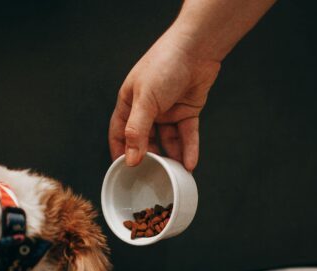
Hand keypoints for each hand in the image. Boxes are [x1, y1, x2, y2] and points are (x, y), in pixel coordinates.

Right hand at [109, 30, 220, 171]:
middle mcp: (148, 109)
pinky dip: (188, 149)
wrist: (196, 48)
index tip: (124, 171)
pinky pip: (186, 135)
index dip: (120, 152)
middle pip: (145, 140)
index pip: (119, 133)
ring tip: (175, 174)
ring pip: (168, 140)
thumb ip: (137, 131)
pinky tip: (189, 163)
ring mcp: (168, 111)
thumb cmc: (164, 65)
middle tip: (153, 176)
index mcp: (130, 103)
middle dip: (150, 158)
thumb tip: (131, 159)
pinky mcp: (187, 111)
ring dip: (172, 157)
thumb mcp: (145, 100)